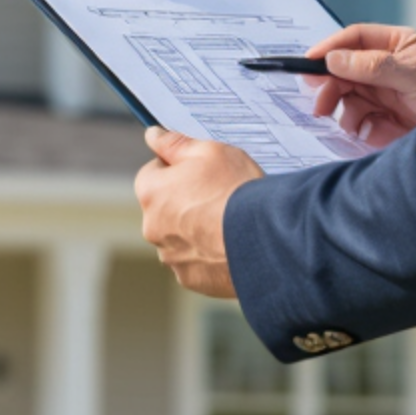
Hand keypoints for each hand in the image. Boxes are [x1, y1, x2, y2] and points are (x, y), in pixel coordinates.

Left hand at [134, 129, 264, 298]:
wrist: (264, 238)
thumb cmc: (235, 190)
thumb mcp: (209, 150)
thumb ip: (175, 143)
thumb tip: (153, 135)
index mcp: (151, 192)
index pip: (152, 173)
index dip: (177, 168)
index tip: (200, 170)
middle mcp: (153, 228)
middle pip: (165, 207)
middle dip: (185, 201)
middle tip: (219, 195)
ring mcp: (172, 257)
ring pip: (180, 237)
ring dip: (196, 229)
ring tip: (229, 222)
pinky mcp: (192, 279)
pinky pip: (196, 262)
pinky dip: (209, 254)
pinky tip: (231, 244)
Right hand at [303, 24, 415, 148]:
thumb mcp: (413, 73)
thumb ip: (372, 65)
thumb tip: (333, 59)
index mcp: (395, 45)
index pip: (355, 39)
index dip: (331, 47)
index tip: (311, 60)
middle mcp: (384, 67)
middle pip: (343, 69)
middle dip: (330, 84)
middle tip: (320, 101)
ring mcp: (382, 93)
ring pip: (345, 96)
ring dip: (342, 109)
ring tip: (351, 122)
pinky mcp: (381, 119)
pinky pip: (356, 120)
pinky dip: (357, 126)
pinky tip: (369, 130)